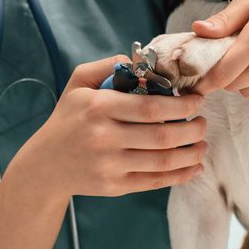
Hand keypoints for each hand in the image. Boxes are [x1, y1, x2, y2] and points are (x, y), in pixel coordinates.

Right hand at [19, 56, 208, 198]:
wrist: (45, 166)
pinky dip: (180, 175)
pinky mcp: (115, 186)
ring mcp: (110, 165)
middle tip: (203, 122)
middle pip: (162, 136)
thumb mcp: (78, 83)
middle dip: (192, 129)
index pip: (150, 107)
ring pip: (163, 161)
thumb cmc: (68, 119)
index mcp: (98, 107)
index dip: (181, 105)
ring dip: (192, 154)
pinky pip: (155, 181)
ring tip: (203, 144)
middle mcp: (104, 137)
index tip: (197, 100)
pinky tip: (194, 167)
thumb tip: (142, 63)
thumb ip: (108, 65)